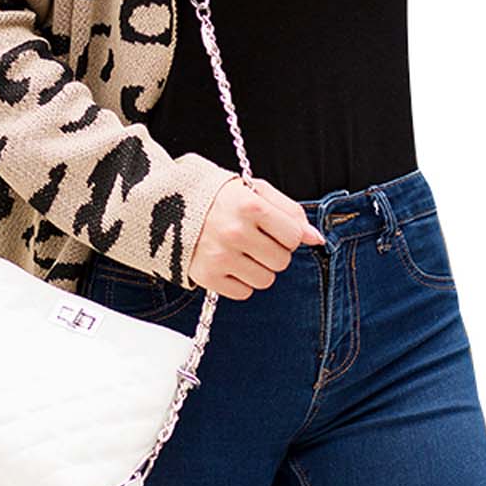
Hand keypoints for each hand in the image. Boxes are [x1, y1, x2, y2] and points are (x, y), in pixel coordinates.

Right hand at [187, 175, 326, 299]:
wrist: (169, 206)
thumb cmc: (220, 197)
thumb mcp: (255, 192)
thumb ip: (290, 211)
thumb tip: (316, 238)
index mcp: (250, 206)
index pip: (293, 237)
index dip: (287, 234)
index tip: (272, 228)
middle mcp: (235, 232)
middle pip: (281, 261)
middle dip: (273, 252)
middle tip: (255, 239)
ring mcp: (220, 256)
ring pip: (265, 280)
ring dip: (258, 268)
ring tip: (241, 251)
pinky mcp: (207, 276)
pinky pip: (243, 293)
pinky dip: (239, 281)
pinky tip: (228, 263)